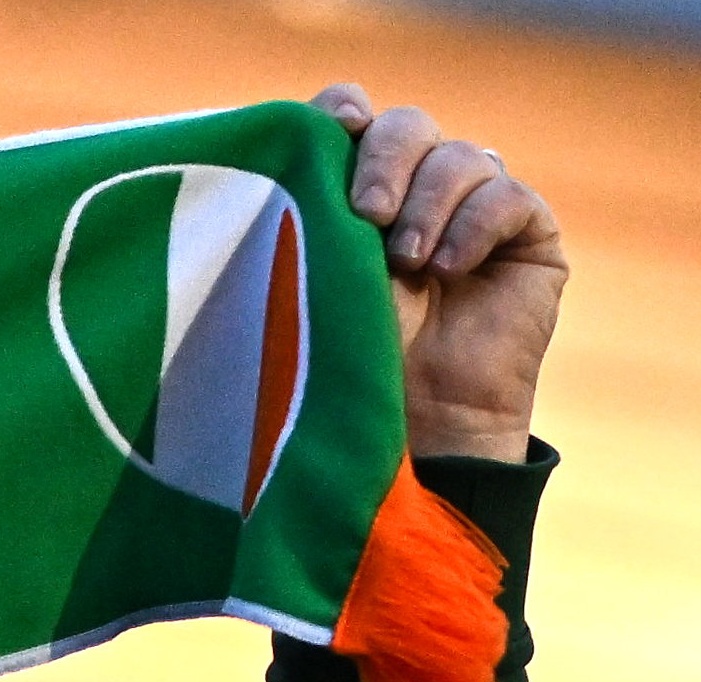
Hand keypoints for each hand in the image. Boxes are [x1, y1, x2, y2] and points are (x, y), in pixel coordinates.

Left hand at [316, 85, 562, 462]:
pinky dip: (477, 223)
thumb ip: (312, 216)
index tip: (331, 130)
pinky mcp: (528, 235)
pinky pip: (509, 196)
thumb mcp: (313, 280)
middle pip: (407, 127)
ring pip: (460, 156)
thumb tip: (294, 157)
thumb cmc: (344, 362)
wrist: (410, 429)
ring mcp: (473, 209)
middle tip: (367, 214)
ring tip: (410, 264)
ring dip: (430, 202)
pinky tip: (450, 267)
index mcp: (352, 191)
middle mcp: (414, 191)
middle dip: (385, 159)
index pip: (351, 115)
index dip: (343, 111)